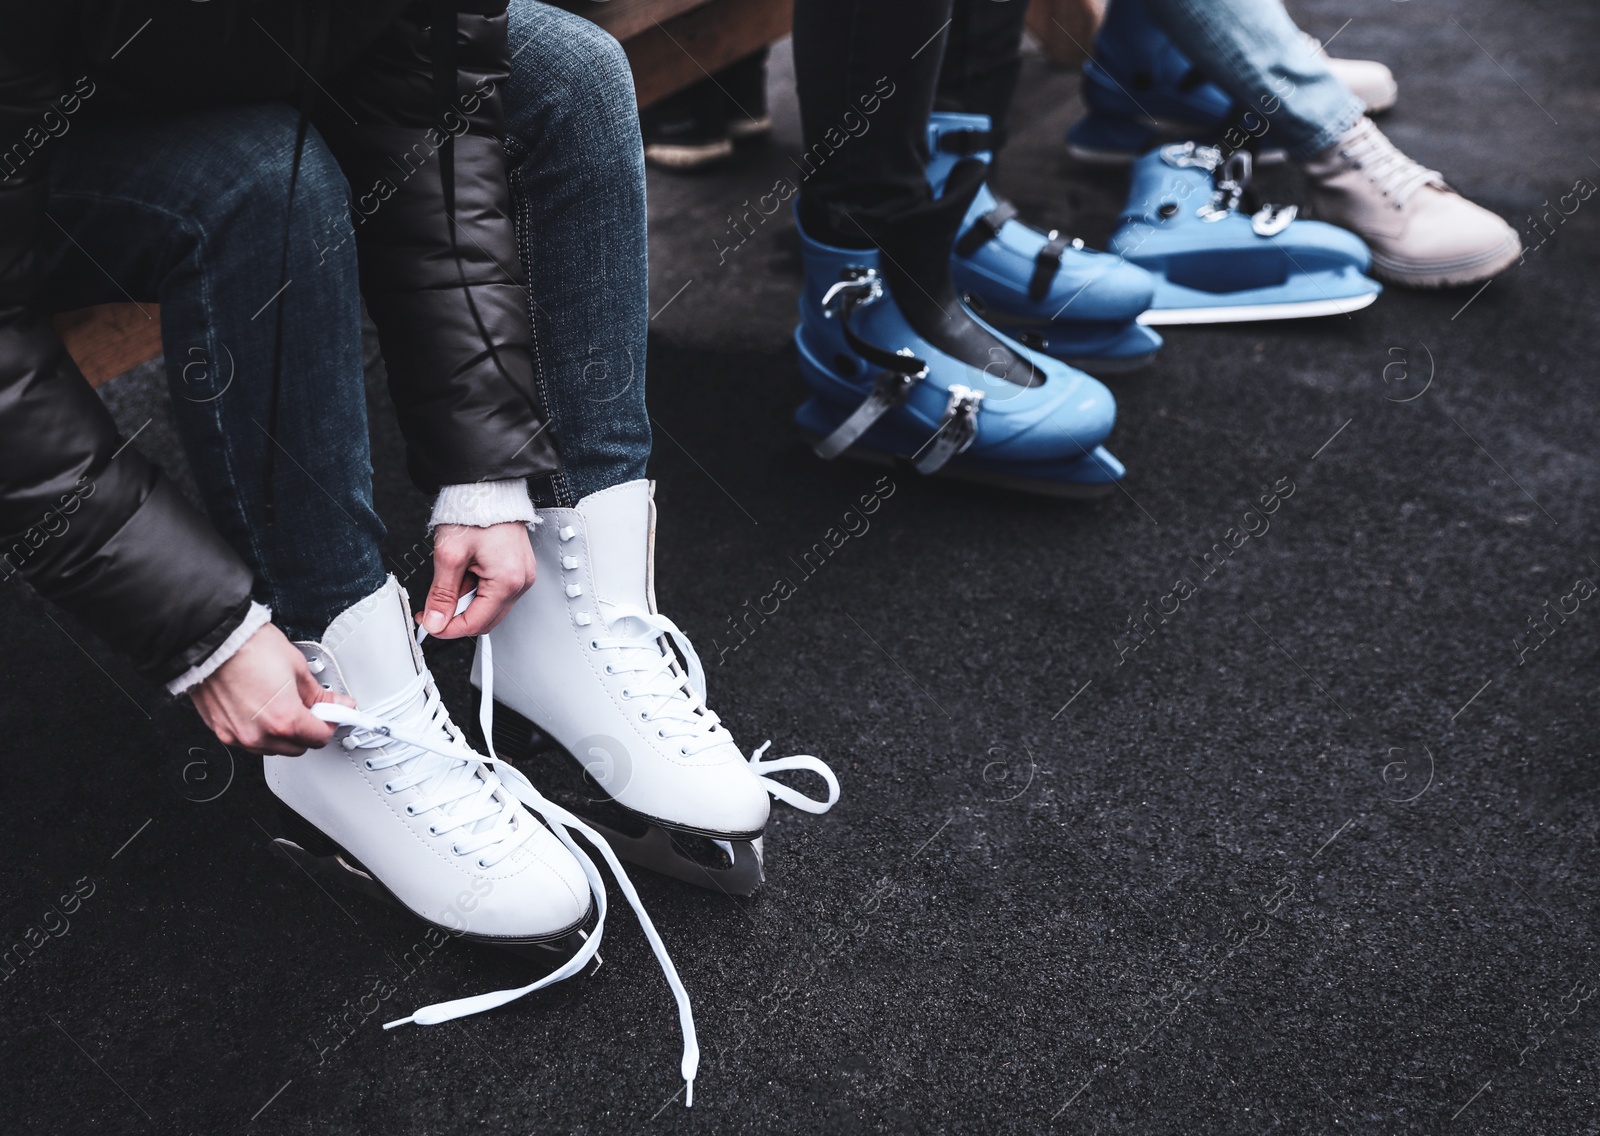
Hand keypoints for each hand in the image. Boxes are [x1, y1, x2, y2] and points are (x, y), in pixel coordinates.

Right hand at [189, 623, 353, 754]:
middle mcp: (259, 735)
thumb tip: (334, 704)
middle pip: (297, 747)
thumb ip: (318, 694)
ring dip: (284, 733)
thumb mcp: (297, 666)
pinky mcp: (221, 731)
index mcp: (284, 720)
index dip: (330, 722)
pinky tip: (262, 707)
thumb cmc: (248, 647)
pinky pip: (250, 741)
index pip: (320, 737)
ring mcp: (237, 735)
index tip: (334, 713)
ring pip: (273, 747)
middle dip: (308, 729)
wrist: (210, 640)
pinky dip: (261, 730)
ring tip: (282, 703)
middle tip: (310, 707)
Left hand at [420, 521, 535, 638]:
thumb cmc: (475, 513)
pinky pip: (496, 591)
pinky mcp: (518, 568)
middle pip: (486, 619)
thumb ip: (441, 595)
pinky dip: (476, 588)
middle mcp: (521, 581)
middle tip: (432, 606)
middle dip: (457, 616)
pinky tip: (466, 571)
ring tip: (452, 576)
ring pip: (490, 606)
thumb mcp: (449, 556)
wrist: (488, 488)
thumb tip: (435, 621)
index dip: (448, 628)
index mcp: (507, 581)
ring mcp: (522, 575)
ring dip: (466, 600)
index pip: (476, 623)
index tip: (429, 624)